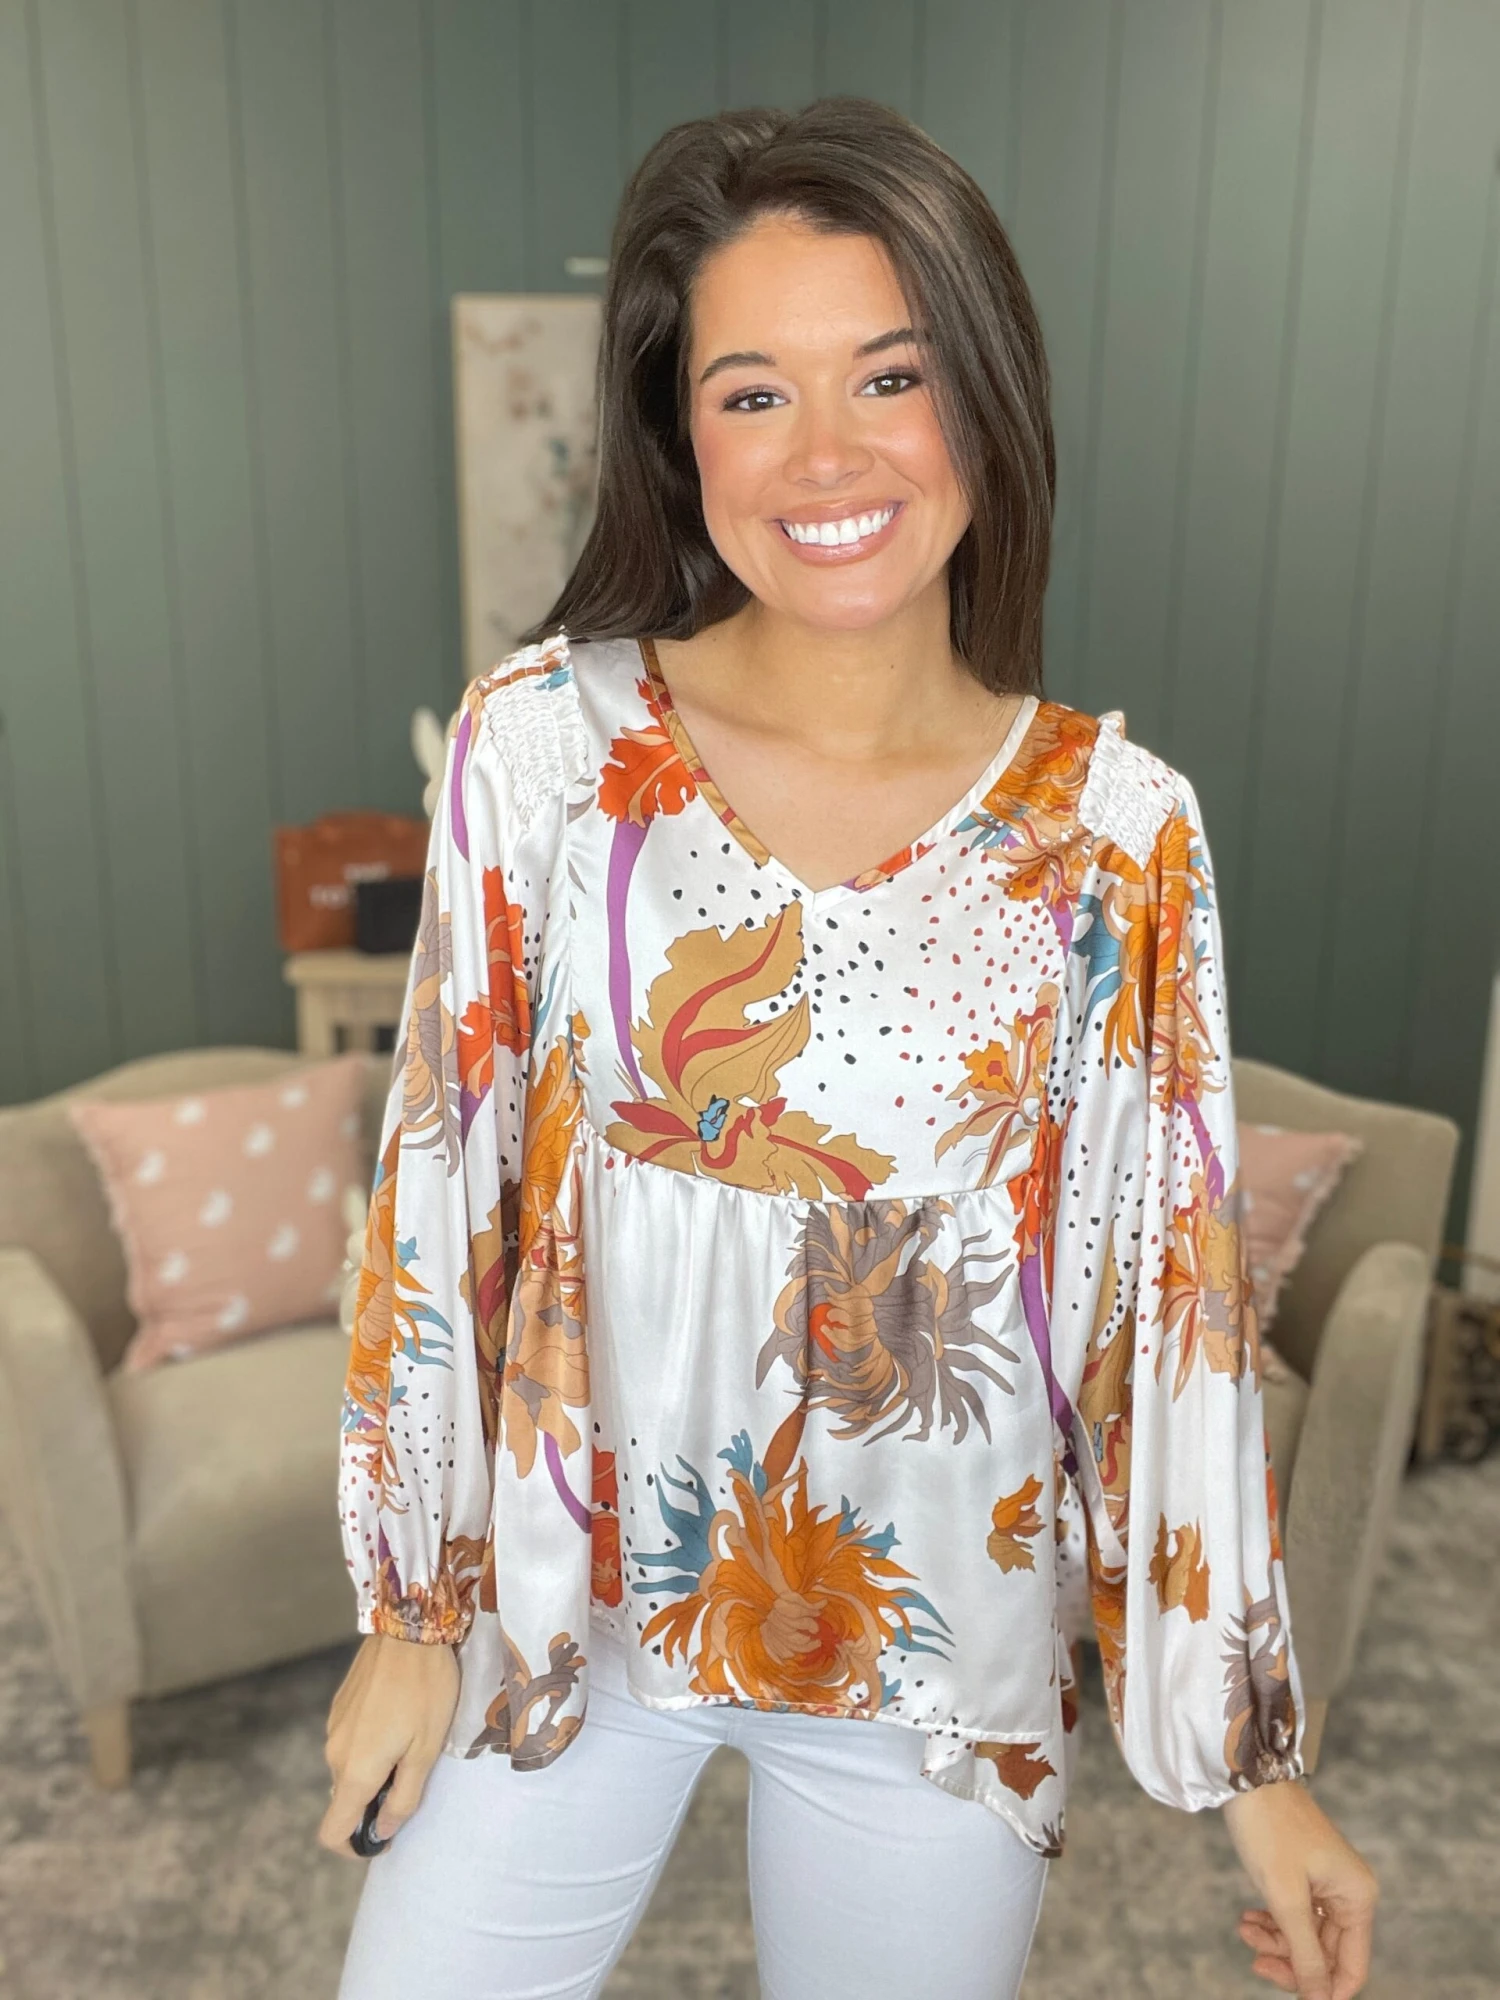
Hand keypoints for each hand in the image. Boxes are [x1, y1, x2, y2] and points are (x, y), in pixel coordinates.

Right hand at [317, 1631, 459, 1858]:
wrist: (409, 1627)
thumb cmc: (426, 1691)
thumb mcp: (426, 1750)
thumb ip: (403, 1798)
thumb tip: (381, 1832)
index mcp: (354, 1771)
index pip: (331, 1833)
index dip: (352, 1846)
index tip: (381, 1837)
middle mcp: (333, 1753)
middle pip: (344, 1798)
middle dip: (372, 1801)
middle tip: (411, 1778)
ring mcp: (333, 1726)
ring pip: (348, 1767)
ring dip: (373, 1770)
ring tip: (410, 1743)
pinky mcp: (340, 1704)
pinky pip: (349, 1741)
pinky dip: (369, 1745)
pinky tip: (398, 1719)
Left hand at [1223, 1779, 1377, 1997]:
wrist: (1248, 1776)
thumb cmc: (1269, 1830)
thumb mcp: (1285, 1897)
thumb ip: (1304, 1952)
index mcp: (1358, 1898)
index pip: (1351, 1968)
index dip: (1322, 1989)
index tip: (1283, 1986)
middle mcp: (1350, 1894)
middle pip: (1326, 1955)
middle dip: (1289, 1961)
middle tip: (1254, 1960)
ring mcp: (1328, 1885)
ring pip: (1306, 1937)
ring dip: (1275, 1942)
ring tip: (1244, 1929)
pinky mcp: (1306, 1876)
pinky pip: (1295, 1916)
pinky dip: (1273, 1922)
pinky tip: (1248, 1919)